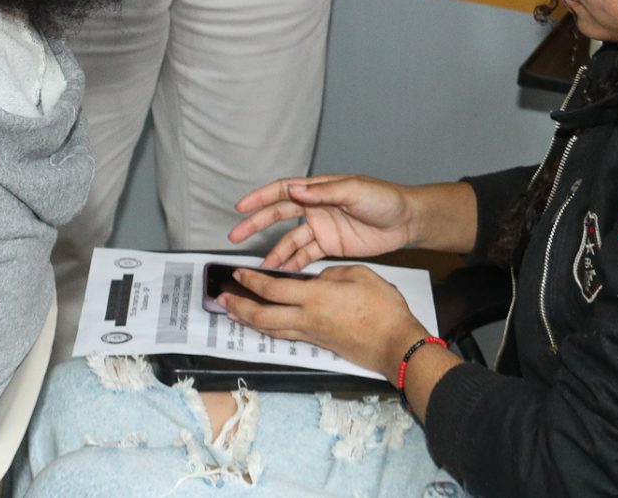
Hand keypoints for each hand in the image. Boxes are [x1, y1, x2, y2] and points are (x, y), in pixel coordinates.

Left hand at [220, 264, 425, 378]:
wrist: (395, 344)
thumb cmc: (382, 308)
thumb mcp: (359, 274)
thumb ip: (332, 274)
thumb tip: (317, 280)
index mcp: (315, 297)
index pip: (273, 289)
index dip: (252, 281)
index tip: (238, 273)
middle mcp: (307, 319)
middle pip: (263, 317)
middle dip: (239, 307)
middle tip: (222, 299)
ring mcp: (313, 335)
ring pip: (272, 330)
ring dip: (250, 321)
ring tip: (235, 313)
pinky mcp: (321, 344)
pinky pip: (287, 335)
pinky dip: (271, 328)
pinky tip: (268, 325)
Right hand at [230, 175, 415, 267]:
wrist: (406, 221)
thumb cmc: (384, 199)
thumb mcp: (355, 191)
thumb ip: (324, 192)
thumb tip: (295, 189)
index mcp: (319, 189)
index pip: (283, 190)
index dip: (260, 197)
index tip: (241, 207)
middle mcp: (316, 207)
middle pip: (279, 215)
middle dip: (257, 224)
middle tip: (236, 235)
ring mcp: (321, 227)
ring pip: (290, 240)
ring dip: (275, 251)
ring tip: (260, 266)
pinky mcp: (329, 246)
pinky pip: (305, 255)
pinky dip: (292, 264)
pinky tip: (281, 273)